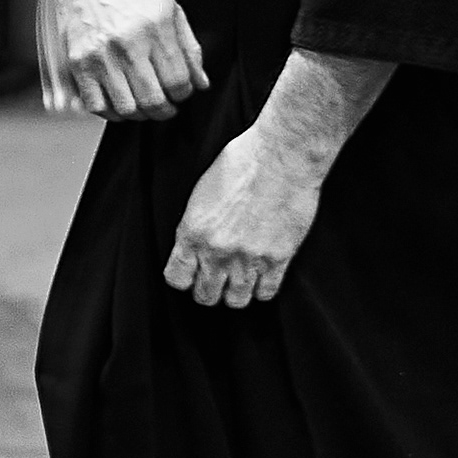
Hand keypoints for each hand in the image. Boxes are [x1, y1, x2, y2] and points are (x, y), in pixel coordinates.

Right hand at [48, 0, 207, 121]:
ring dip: (139, 114)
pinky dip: (110, 111)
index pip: (178, 82)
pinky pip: (95, 104)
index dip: (184, 94)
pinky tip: (117, 101)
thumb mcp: (170, 7)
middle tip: (165, 105)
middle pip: (153, 100)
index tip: (180, 92)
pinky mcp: (78, 62)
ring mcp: (100, 54)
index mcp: (155, 28)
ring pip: (126, 108)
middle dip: (165, 110)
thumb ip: (188, 47)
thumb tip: (200, 81)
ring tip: (142, 103)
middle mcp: (128, 43)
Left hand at [165, 123, 321, 304]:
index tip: (192, 273)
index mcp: (192, 233)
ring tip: (240, 280)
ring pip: (235, 301)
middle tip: (217, 279)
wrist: (281, 156)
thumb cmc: (241, 162)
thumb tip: (194, 247)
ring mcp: (248, 259)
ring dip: (235, 293)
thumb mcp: (201, 193)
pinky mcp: (278, 259)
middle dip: (208, 289)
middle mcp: (217, 252)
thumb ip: (196, 226)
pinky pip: (266, 293)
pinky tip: (262, 275)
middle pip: (205, 295)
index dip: (184, 279)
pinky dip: (262, 289)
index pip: (176, 279)